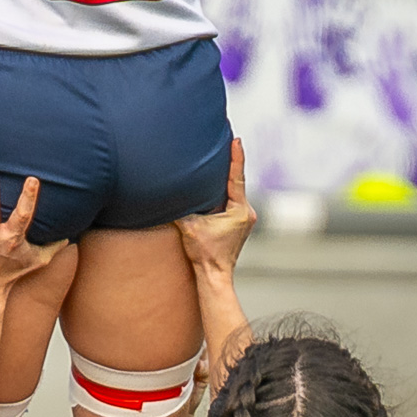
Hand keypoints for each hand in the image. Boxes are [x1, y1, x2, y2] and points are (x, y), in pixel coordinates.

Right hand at [174, 139, 256, 278]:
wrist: (214, 276)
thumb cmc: (204, 254)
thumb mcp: (189, 226)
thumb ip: (182, 206)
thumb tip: (169, 191)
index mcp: (239, 210)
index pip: (237, 178)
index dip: (236, 157)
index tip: (236, 140)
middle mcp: (246, 213)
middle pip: (237, 183)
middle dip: (230, 164)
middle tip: (226, 141)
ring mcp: (245, 219)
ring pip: (235, 193)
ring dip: (226, 180)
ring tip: (219, 160)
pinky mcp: (239, 225)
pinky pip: (233, 202)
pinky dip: (225, 192)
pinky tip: (216, 185)